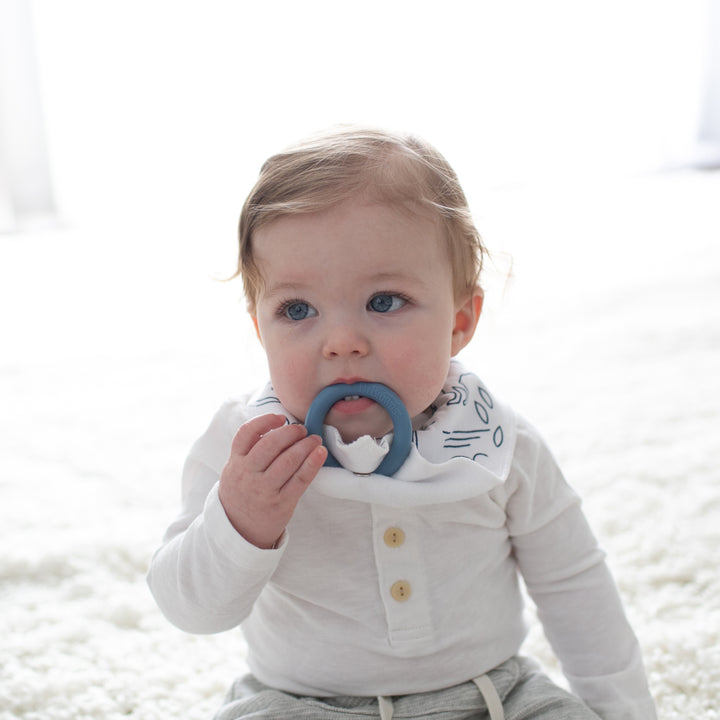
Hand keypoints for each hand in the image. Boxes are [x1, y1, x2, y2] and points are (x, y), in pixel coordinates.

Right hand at [218, 414, 326, 548]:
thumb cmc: (242, 492)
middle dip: (290, 432)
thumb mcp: (235, 469)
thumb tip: (278, 426)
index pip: (246, 434)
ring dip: (305, 446)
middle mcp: (248, 474)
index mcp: (235, 462)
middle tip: (302, 429)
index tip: (281, 418)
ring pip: (287, 461)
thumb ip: (249, 450)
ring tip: (314, 439)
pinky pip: (300, 480)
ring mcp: (264, 490)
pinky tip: (320, 453)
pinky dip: (312, 464)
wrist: (239, 530)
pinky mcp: (281, 503)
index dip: (264, 421)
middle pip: (270, 445)